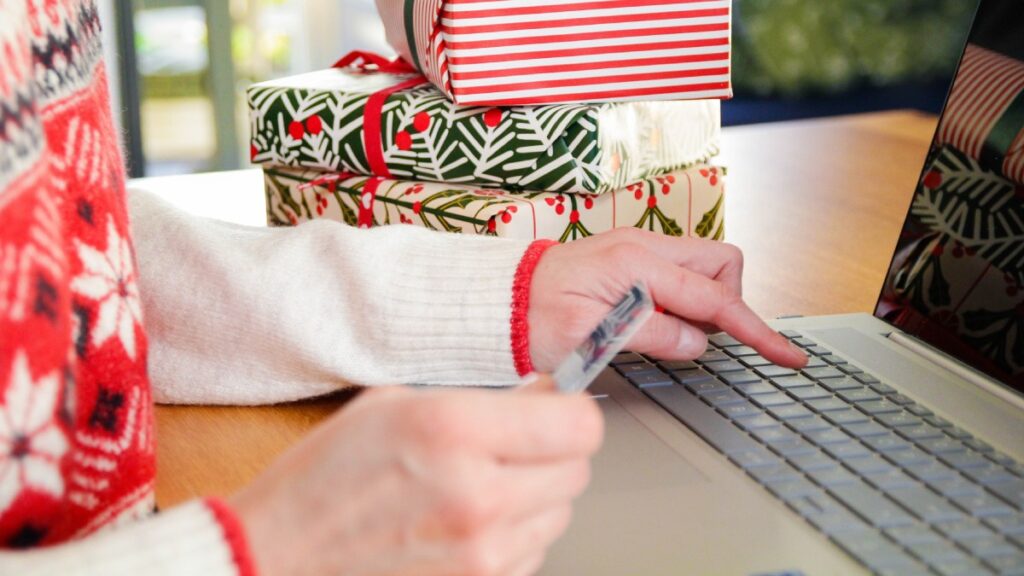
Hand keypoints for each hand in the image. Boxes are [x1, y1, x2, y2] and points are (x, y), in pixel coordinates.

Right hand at [231, 376, 601, 575]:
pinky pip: (532, 553)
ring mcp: (481, 553)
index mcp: (454, 430)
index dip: (571, 410)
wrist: (279, 554)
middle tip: (515, 444)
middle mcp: (478, 494)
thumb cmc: (324, 478)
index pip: (579, 423)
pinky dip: (514, 536)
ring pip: (560, 514)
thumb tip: (542, 397)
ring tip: (480, 485)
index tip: (556, 406)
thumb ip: (478, 400)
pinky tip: (469, 522)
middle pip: (578, 470)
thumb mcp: (394, 404)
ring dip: (535, 496)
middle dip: (554, 451)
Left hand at [528, 228, 805, 372]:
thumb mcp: (588, 336)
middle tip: (701, 338)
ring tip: (670, 334)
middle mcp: (643, 247)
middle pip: (721, 264)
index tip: (785, 354)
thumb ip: (650, 335)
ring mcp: (638, 251)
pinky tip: (658, 324)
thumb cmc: (529, 316)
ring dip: (705, 303)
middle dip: (729, 302)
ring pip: (703, 268)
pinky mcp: (630, 262)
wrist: (497, 299)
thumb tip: (698, 342)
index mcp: (635, 262)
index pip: (713, 297)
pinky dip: (684, 301)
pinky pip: (678, 276)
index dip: (754, 329)